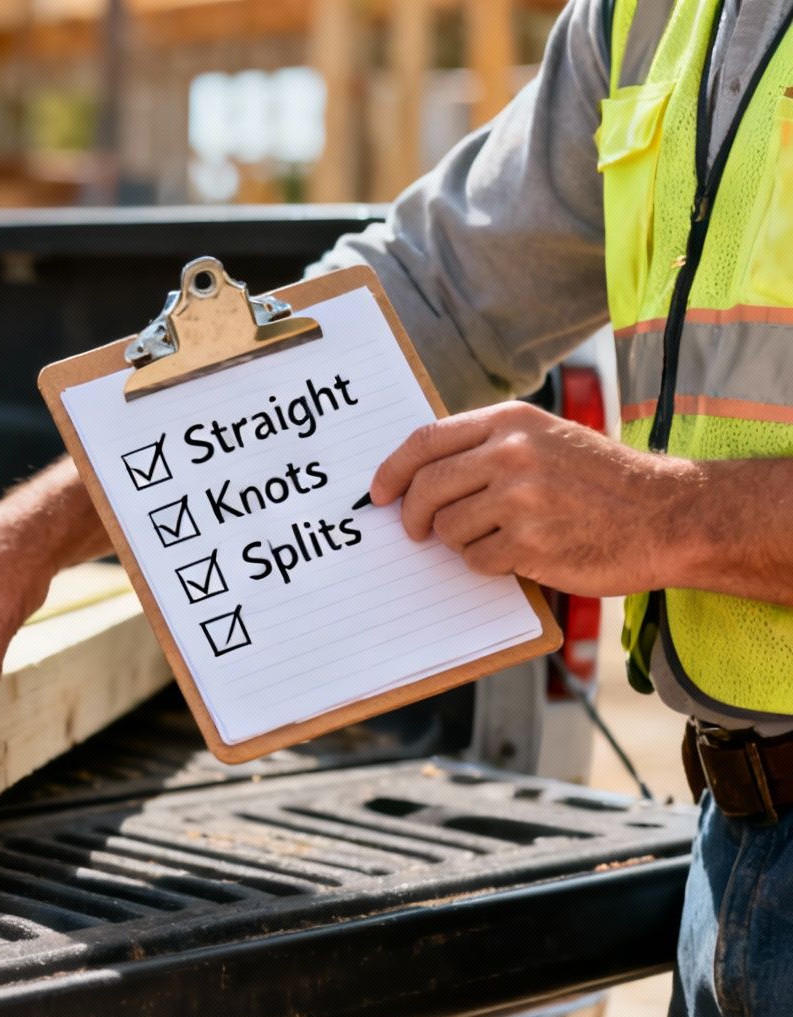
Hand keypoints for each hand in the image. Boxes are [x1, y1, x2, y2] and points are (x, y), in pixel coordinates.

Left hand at [369, 401, 691, 595]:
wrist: (668, 515)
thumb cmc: (603, 483)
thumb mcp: (547, 440)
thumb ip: (489, 447)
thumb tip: (419, 475)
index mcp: (510, 421)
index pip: (424, 441)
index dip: (391, 470)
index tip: (377, 493)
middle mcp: (511, 453)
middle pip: (425, 488)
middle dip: (413, 516)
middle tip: (417, 531)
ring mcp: (519, 497)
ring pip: (448, 528)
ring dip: (460, 542)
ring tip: (498, 537)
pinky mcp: (529, 541)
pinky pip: (476, 560)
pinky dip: (488, 565)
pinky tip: (520, 555)